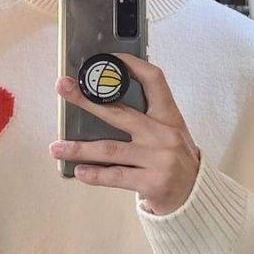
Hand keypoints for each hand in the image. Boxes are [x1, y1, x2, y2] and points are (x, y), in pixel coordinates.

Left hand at [50, 52, 200, 214]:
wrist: (197, 195)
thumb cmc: (175, 159)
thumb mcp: (170, 131)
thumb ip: (146, 116)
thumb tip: (103, 100)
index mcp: (168, 115)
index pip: (153, 79)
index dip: (131, 65)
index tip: (107, 58)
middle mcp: (163, 134)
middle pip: (119, 112)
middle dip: (87, 100)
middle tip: (64, 88)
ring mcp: (158, 159)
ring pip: (110, 150)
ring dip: (79, 149)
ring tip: (56, 147)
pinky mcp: (152, 183)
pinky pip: (115, 176)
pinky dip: (94, 174)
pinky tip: (79, 172)